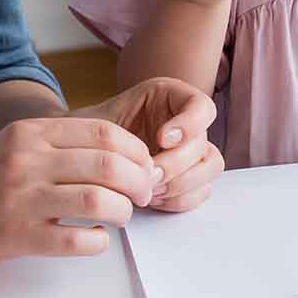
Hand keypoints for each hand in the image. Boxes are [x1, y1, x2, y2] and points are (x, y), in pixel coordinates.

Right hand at [0, 116, 160, 271]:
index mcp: (30, 133)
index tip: (144, 169)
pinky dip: (98, 243)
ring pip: (98, 201)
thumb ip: (57, 145)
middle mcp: (26, 160)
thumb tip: (119, 153)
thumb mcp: (11, 147)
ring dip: (123, 212)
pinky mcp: (13, 236)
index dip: (137, 152)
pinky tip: (95, 241)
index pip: (105, 133)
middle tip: (143, 196)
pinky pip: (75, 241)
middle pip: (109, 164)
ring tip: (120, 218)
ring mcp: (18, 198)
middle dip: (139, 182)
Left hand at [78, 77, 222, 211]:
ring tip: (149, 189)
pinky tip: (154, 198)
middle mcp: (187, 125)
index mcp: (172, 98)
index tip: (162, 138)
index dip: (189, 124)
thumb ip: (109, 128)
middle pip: (203, 143)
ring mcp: (191, 153)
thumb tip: (125, 149)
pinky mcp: (189, 179)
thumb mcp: (97, 120)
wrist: (87, 156)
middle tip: (148, 175)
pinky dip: (179, 199)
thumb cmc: (92, 134)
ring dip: (180, 183)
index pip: (201, 107)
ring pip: (211, 168)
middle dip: (175, 164)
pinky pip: (201, 191)